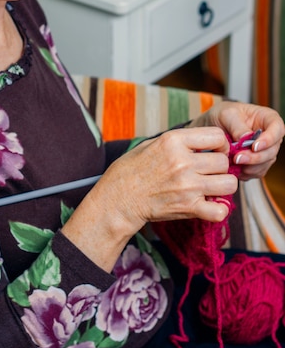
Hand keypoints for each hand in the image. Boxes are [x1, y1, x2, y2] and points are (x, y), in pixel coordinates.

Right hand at [63, 126, 237, 272]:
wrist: (118, 199)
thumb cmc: (131, 170)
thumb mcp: (151, 143)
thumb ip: (178, 140)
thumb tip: (202, 140)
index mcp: (173, 141)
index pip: (217, 136)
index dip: (220, 144)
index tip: (214, 151)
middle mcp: (183, 162)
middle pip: (224, 161)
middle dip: (220, 166)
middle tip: (210, 172)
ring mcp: (187, 186)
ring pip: (229, 183)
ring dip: (223, 186)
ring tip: (211, 187)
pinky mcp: (188, 208)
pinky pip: (220, 210)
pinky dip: (219, 210)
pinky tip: (210, 206)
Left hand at [189, 101, 284, 179]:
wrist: (213, 125)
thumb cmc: (223, 114)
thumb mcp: (226, 114)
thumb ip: (236, 126)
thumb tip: (246, 139)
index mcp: (267, 118)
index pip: (278, 129)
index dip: (269, 139)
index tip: (254, 146)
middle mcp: (269, 136)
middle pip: (272, 150)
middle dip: (256, 157)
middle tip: (238, 158)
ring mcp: (264, 150)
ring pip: (265, 164)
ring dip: (250, 166)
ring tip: (233, 162)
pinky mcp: (257, 163)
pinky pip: (256, 172)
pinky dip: (245, 172)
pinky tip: (234, 167)